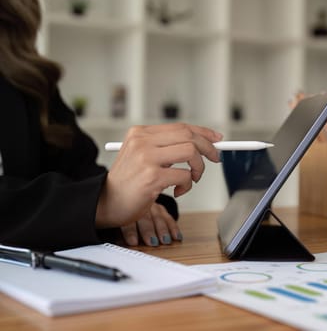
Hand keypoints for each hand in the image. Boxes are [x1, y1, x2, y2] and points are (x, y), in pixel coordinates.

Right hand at [96, 123, 221, 227]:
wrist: (105, 203)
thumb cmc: (128, 183)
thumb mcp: (142, 156)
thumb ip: (166, 147)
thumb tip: (202, 143)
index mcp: (140, 133)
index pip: (181, 127)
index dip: (203, 132)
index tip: (216, 139)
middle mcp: (142, 142)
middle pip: (189, 136)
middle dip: (208, 148)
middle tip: (214, 159)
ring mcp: (146, 159)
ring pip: (191, 152)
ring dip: (198, 168)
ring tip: (192, 179)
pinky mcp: (152, 177)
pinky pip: (185, 176)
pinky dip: (187, 185)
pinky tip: (177, 192)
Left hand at [120, 203, 181, 245]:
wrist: (125, 200)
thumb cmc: (119, 215)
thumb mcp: (113, 219)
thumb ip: (115, 227)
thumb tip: (115, 243)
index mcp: (124, 208)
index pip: (127, 219)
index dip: (130, 231)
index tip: (133, 242)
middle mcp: (139, 205)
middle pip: (144, 218)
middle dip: (149, 230)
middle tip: (153, 242)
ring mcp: (151, 206)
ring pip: (158, 217)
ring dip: (163, 230)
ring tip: (165, 240)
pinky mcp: (160, 209)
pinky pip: (168, 217)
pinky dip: (173, 227)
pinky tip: (177, 236)